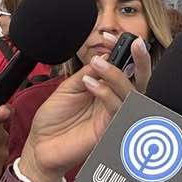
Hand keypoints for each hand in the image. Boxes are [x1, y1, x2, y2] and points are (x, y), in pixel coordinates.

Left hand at [17, 38, 151, 181]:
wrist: (40, 144)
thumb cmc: (54, 119)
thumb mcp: (70, 87)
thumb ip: (88, 73)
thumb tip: (105, 56)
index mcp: (108, 91)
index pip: (126, 69)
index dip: (123, 51)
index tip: (111, 36)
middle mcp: (115, 103)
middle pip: (141, 82)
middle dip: (141, 61)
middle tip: (134, 43)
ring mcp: (114, 117)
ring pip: (131, 94)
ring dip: (116, 75)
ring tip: (98, 63)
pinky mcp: (108, 131)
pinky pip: (116, 109)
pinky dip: (106, 93)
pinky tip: (90, 83)